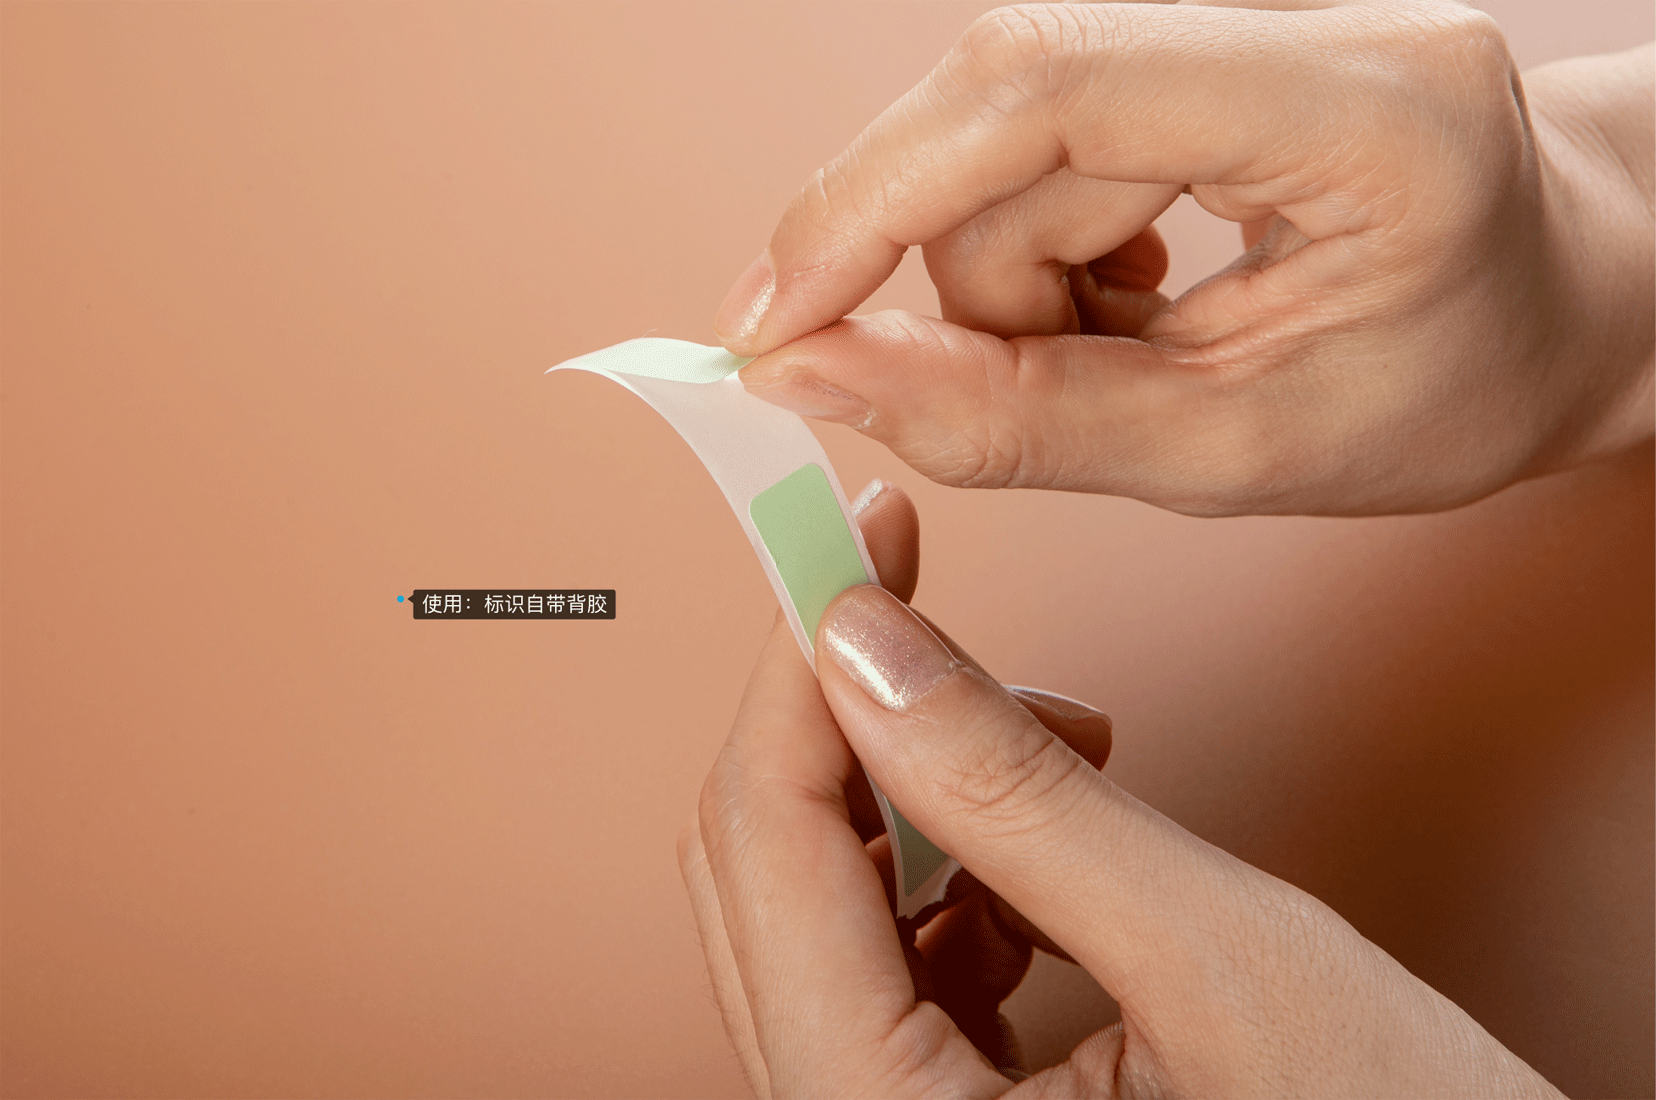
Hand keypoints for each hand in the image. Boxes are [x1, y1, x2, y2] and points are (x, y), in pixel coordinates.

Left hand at [680, 482, 1560, 1096]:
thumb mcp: (1224, 960)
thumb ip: (1021, 797)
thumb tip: (867, 642)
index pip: (766, 848)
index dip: (803, 667)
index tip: (856, 541)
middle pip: (771, 878)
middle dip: (854, 717)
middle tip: (912, 589)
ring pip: (830, 911)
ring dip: (918, 792)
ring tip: (1060, 739)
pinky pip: (898, 961)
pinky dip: (960, 870)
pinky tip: (1046, 840)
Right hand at [715, 2, 1653, 515]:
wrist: (1561, 303)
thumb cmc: (1452, 387)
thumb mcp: (1242, 451)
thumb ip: (1021, 422)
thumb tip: (817, 377)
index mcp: (1359, 108)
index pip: (1042, 91)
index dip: (870, 202)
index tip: (769, 323)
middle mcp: (1290, 20)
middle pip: (998, 125)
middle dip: (976, 290)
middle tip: (1050, 395)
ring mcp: (1238, 16)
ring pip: (1002, 149)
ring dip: (1021, 286)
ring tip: (1137, 352)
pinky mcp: (1195, 43)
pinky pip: (1036, 141)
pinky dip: (1045, 248)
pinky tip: (1134, 293)